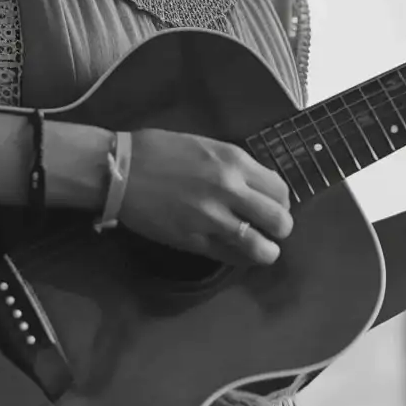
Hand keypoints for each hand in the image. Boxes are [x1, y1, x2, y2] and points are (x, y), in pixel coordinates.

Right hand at [116, 127, 294, 266]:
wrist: (123, 170)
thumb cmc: (162, 150)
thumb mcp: (209, 146)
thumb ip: (235, 166)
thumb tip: (255, 186)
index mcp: (235, 161)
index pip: (279, 188)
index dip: (282, 201)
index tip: (275, 206)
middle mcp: (229, 189)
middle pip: (277, 218)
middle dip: (281, 227)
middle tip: (274, 230)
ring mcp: (210, 218)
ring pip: (257, 245)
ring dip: (267, 251)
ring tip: (265, 251)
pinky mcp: (191, 241)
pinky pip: (228, 257)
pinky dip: (240, 259)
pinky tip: (239, 255)